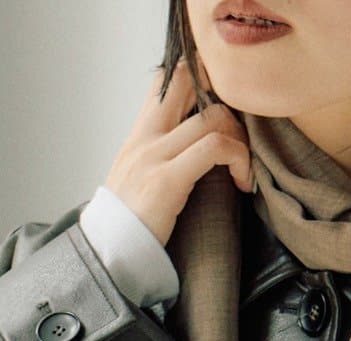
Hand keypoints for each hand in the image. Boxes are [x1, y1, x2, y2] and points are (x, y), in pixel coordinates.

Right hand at [101, 61, 251, 249]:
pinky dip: (238, 159)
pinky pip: (214, 148)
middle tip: (240, 132)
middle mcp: (146, 136)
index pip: (166, 79)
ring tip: (243, 168)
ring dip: (240, 139)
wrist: (106, 252)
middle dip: (223, 95)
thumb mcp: (137, 177)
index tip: (224, 110)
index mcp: (139, 133)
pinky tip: (242, 182)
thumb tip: (191, 148)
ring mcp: (155, 155)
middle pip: (186, 78)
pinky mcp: (168, 180)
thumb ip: (159, 155)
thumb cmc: (127, 222)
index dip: (199, 78)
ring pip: (212, 117)